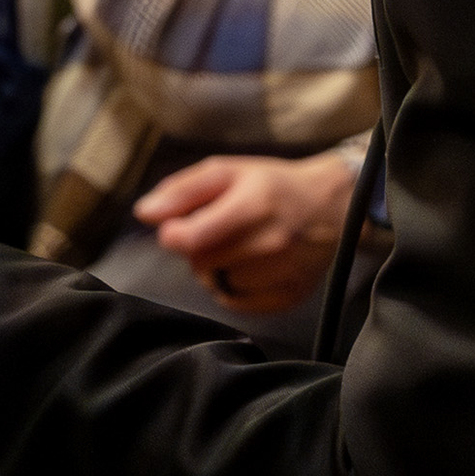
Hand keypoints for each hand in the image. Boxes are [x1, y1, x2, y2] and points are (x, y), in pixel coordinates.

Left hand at [133, 152, 357, 316]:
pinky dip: (235, 288)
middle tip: (217, 233)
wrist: (331, 206)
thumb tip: (143, 214)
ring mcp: (285, 272)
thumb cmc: (271, 185)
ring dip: (217, 270)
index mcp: (253, 204)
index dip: (175, 236)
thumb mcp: (226, 172)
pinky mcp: (292, 296)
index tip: (177, 229)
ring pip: (218, 285)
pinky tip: (249, 268)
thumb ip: (182, 191)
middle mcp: (272, 242)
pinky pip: (238, 303)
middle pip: (201, 264)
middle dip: (198, 250)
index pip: (192, 239)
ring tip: (238, 248)